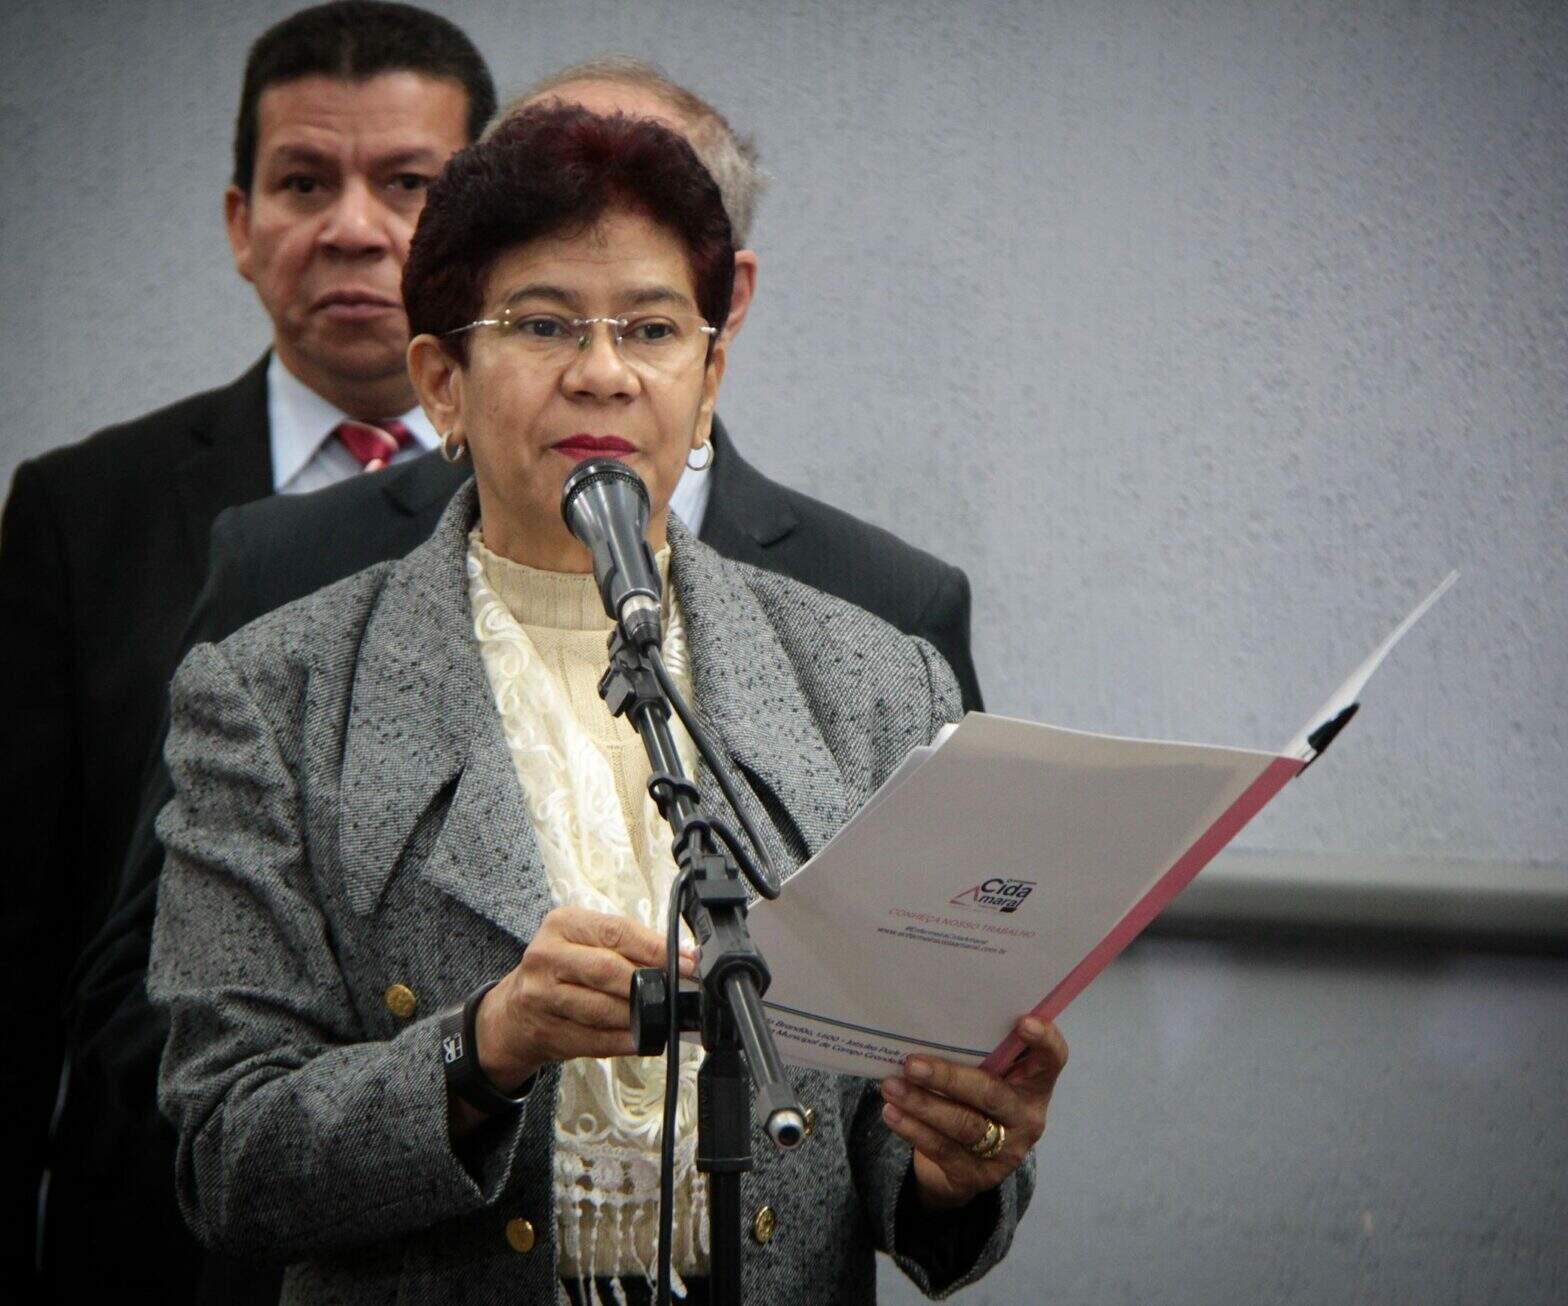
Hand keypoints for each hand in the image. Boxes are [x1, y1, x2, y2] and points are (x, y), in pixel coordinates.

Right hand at [475, 905, 695, 1091]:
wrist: (513, 1012)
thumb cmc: (562, 970)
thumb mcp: (585, 943)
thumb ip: (627, 946)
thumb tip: (681, 958)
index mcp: (563, 924)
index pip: (617, 932)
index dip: (656, 950)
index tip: (687, 963)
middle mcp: (546, 956)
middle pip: (607, 970)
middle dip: (648, 985)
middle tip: (676, 994)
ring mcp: (540, 996)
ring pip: (601, 1009)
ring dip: (637, 1016)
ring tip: (660, 1017)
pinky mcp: (545, 1031)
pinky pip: (594, 1039)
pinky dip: (623, 1041)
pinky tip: (642, 1039)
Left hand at [879, 1016, 1067, 1210]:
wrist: (963, 1164)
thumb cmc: (973, 1100)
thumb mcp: (985, 1076)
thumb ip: (977, 1055)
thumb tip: (928, 1021)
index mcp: (1035, 1084)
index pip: (1052, 1061)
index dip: (1045, 1042)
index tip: (1024, 1022)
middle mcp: (1026, 1118)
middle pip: (991, 1094)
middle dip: (948, 1078)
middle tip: (912, 1064)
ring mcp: (1006, 1151)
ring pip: (964, 1125)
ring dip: (923, 1105)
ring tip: (891, 1086)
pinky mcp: (979, 1176)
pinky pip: (944, 1150)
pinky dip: (913, 1129)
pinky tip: (892, 1112)